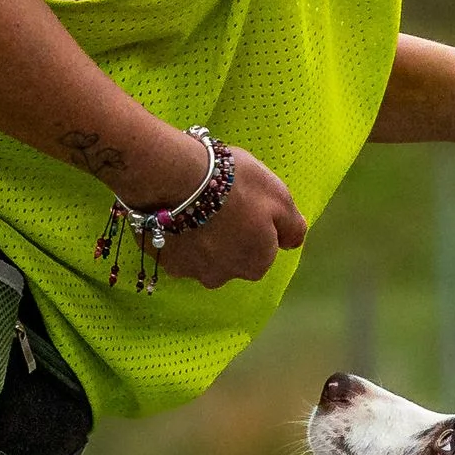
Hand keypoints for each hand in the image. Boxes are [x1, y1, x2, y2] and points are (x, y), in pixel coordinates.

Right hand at [157, 143, 305, 288]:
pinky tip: (174, 212)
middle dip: (228, 238)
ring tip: (193, 206)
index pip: (262, 251)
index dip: (256, 226)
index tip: (245, 205)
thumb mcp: (279, 198)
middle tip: (219, 204)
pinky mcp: (161, 260)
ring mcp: (189, 271)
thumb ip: (292, 227)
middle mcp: (223, 277)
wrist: (176, 178)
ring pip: (201, 256)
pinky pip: (174, 249)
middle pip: (231, 258)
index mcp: (256, 264)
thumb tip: (292, 243)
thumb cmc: (236, 186)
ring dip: (201, 238)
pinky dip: (176, 235)